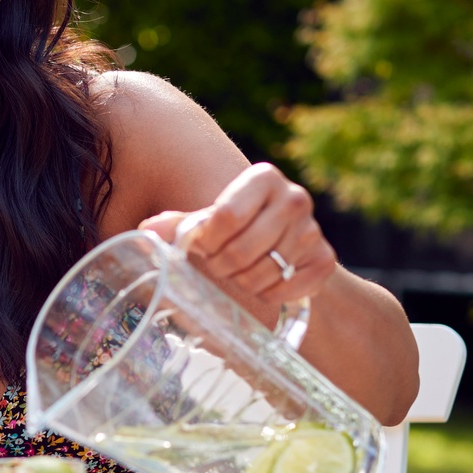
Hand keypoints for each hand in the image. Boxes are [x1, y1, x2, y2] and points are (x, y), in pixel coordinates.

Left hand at [142, 162, 335, 317]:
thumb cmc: (237, 231)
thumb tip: (147, 231)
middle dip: (221, 268)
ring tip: (238, 275)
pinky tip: (264, 286)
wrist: (284, 248)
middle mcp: (295, 198)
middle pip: (242, 251)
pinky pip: (290, 289)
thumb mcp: (210, 223)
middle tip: (217, 267)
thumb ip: (181, 224)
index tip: (201, 248)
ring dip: (244, 284)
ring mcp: (314, 230)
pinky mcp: (326, 261)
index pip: (224, 217)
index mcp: (263, 177)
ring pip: (264, 274)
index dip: (205, 242)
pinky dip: (270, 295)